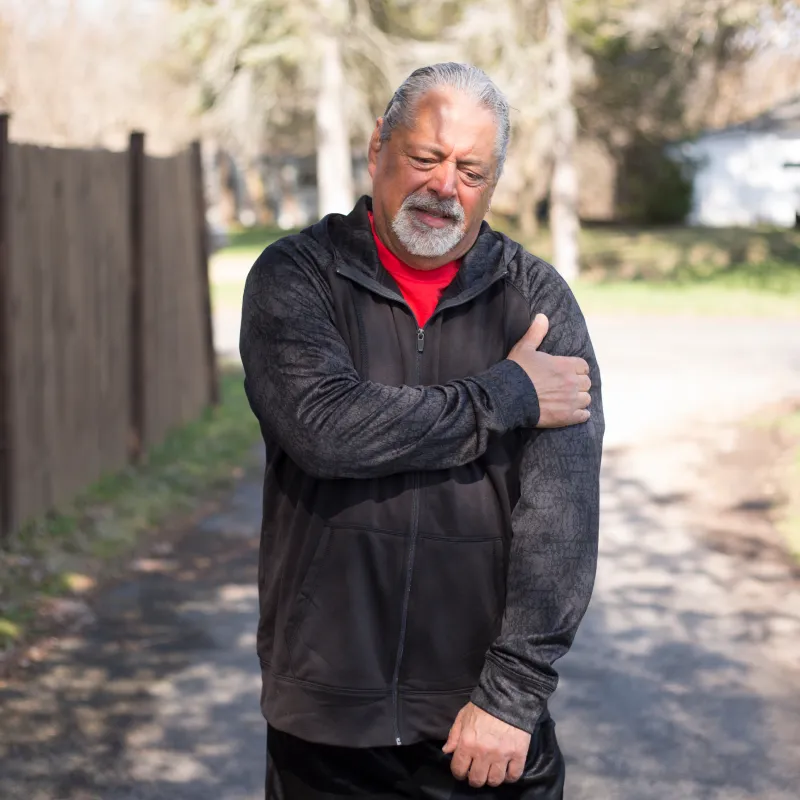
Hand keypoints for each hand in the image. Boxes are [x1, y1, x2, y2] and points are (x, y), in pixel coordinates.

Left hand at [442, 702, 530, 787]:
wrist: (508, 696)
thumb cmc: (483, 706)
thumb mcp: (463, 716)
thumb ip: (453, 735)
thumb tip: (447, 751)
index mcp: (467, 742)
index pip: (459, 769)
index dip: (459, 772)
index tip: (462, 770)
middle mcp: (483, 752)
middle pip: (477, 780)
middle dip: (474, 778)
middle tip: (477, 771)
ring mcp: (502, 755)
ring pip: (494, 781)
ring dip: (491, 778)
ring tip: (491, 770)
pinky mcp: (518, 754)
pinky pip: (513, 776)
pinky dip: (509, 776)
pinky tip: (506, 770)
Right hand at [507, 313, 590, 427]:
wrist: (508, 397)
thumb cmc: (517, 372)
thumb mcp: (524, 349)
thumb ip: (536, 333)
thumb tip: (542, 316)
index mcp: (565, 365)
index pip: (583, 366)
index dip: (576, 369)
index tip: (569, 373)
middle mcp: (572, 382)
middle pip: (586, 383)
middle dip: (578, 384)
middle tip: (566, 387)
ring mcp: (571, 400)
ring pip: (586, 399)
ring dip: (579, 399)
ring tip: (569, 400)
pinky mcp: (567, 417)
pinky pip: (584, 415)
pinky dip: (580, 414)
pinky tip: (572, 413)